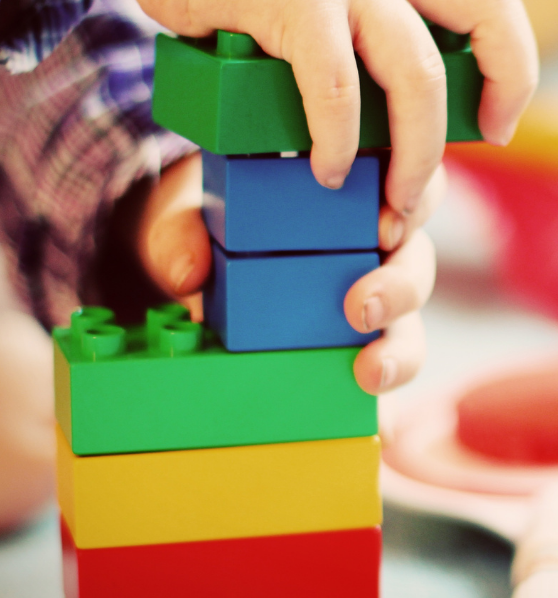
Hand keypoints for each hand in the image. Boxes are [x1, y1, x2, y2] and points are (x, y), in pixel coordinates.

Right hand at [23, 0, 537, 222]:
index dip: (512, 65)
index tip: (495, 124)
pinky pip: (334, 83)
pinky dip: (336, 138)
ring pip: (415, 72)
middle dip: (491, 102)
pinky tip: (324, 169)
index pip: (490, 2)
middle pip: (484, 17)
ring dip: (414, 151)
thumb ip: (345, 43)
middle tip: (445, 173)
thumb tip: (360, 129)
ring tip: (391, 201)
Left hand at [134, 152, 442, 394]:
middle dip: (401, 285)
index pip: (407, 184)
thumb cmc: (207, 226)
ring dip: (401, 347)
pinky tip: (378, 413)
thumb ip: (180, 234)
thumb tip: (187, 273)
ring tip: (370, 370)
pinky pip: (382, 367)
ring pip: (410, 320)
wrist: (193, 268)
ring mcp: (368, 298)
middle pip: (416, 258)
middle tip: (362, 306)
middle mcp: (370, 245)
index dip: (414, 202)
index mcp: (349, 192)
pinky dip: (387, 393)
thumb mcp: (188, 218)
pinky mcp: (355, 347)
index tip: (384, 227)